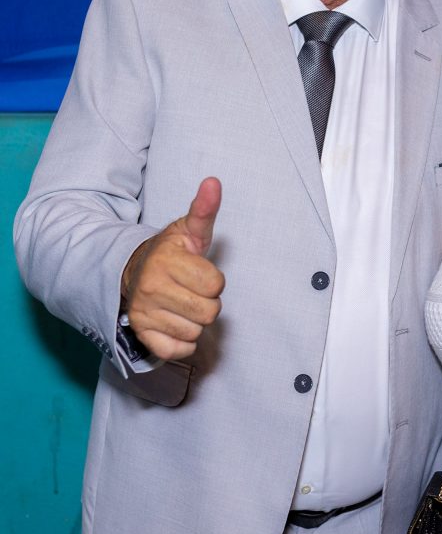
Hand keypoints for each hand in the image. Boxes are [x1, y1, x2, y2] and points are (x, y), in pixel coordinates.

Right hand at [122, 178, 224, 360]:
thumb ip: (204, 209)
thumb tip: (213, 182)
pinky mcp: (142, 334)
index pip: (216, 285)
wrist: (132, 273)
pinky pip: (177, 351)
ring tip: (182, 304)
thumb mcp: (189, 230)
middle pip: (209, 312)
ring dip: (194, 321)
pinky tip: (175, 322)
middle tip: (192, 291)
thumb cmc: (171, 253)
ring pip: (195, 331)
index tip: (198, 273)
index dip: (213, 280)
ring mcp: (144, 313)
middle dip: (207, 302)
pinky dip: (182, 342)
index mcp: (167, 260)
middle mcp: (152, 287)